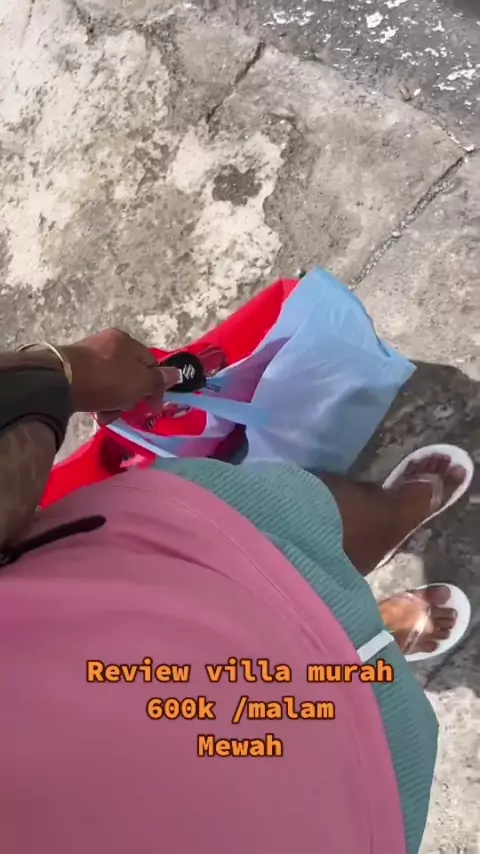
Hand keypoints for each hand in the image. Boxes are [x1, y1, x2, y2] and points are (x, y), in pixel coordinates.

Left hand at [61, 329, 179, 420]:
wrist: (59, 382)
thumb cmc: (106, 380)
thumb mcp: (140, 382)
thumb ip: (158, 380)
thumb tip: (177, 373)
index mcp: (126, 340)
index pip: (151, 363)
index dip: (155, 386)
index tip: (152, 407)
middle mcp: (106, 343)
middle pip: (130, 374)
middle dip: (131, 396)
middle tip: (127, 412)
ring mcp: (87, 355)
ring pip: (112, 382)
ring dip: (115, 402)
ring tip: (108, 416)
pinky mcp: (71, 369)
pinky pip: (94, 386)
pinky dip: (98, 400)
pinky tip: (95, 412)